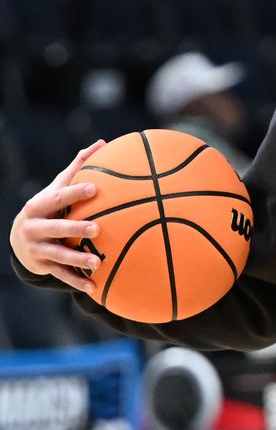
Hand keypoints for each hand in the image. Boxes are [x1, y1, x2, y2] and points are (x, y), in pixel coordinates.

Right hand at [9, 140, 105, 292]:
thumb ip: (77, 168)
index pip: (57, 197)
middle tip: (98, 229)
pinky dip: (77, 281)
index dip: (74, 192)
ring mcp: (37, 249)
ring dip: (78, 260)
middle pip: (55, 228)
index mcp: (39, 206)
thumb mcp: (56, 189)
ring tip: (97, 262)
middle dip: (75, 228)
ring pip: (58, 255)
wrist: (19, 240)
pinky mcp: (43, 266)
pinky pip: (61, 275)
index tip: (94, 188)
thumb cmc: (48, 208)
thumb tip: (101, 143)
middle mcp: (34, 228)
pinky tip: (95, 286)